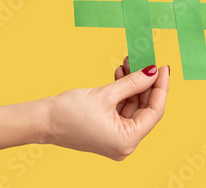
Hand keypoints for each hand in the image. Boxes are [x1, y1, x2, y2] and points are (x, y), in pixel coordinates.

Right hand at [45, 57, 169, 160]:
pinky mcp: (108, 131)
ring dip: (133, 85)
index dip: (161, 87)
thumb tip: (153, 71)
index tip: (163, 67)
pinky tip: (120, 73)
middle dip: (146, 83)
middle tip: (148, 61)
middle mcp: (125, 144)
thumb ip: (134, 82)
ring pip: (134, 107)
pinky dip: (123, 92)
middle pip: (145, 109)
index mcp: (127, 141)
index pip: (155, 111)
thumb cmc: (69, 112)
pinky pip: (122, 109)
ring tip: (130, 63)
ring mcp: (116, 138)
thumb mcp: (107, 94)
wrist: (42, 120)